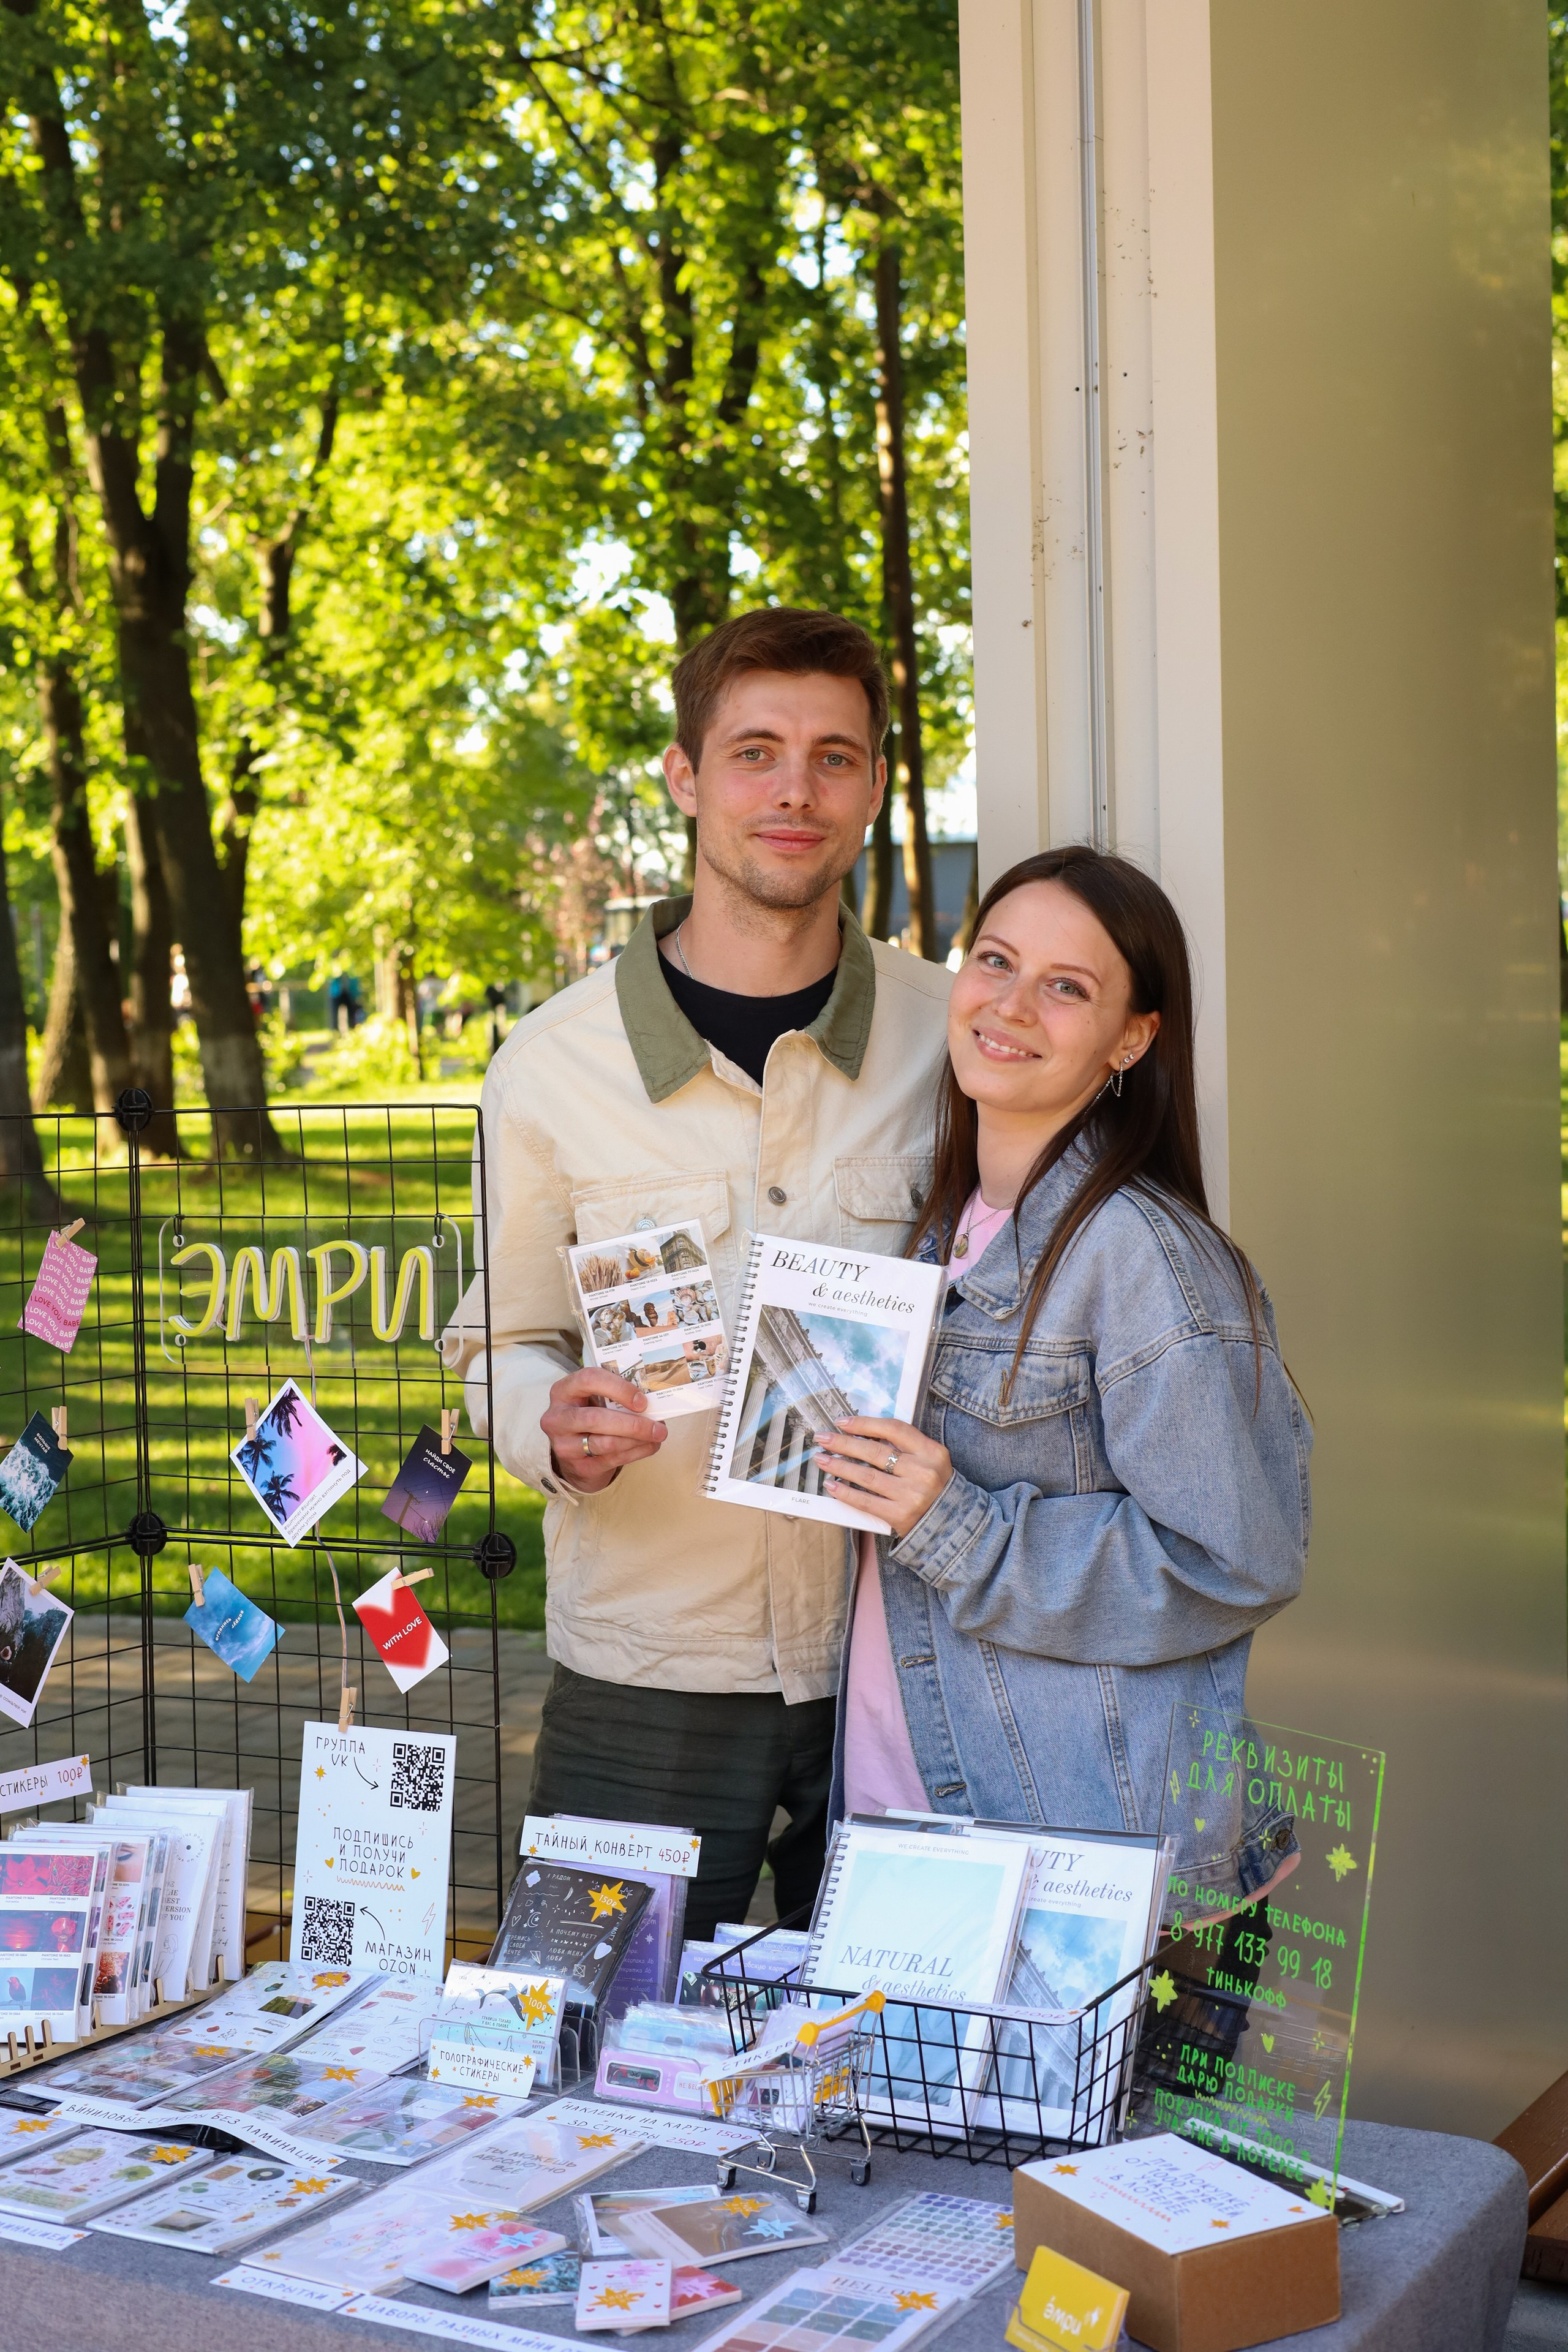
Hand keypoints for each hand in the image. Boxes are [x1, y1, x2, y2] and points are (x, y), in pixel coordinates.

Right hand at [543, 1367, 667, 1493]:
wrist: (575, 1454)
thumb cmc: (590, 1417)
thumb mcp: (594, 1399)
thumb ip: (615, 1395)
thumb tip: (653, 1399)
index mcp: (563, 1391)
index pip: (588, 1380)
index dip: (618, 1388)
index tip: (641, 1400)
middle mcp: (558, 1418)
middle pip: (596, 1418)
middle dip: (633, 1423)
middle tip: (658, 1426)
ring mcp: (564, 1445)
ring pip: (606, 1442)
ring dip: (637, 1439)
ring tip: (657, 1435)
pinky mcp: (578, 1466)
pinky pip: (612, 1459)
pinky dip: (636, 1452)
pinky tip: (650, 1446)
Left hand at [813, 1416, 951, 1539]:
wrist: (951, 1522)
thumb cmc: (934, 1486)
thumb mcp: (929, 1459)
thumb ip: (904, 1447)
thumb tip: (862, 1435)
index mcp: (931, 1451)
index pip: (893, 1429)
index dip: (865, 1424)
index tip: (842, 1422)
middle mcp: (922, 1471)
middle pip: (875, 1453)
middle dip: (844, 1443)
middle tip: (823, 1438)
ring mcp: (911, 1495)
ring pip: (867, 1476)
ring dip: (839, 1466)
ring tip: (821, 1459)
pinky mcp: (900, 1515)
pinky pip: (866, 1501)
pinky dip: (845, 1492)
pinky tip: (831, 1485)